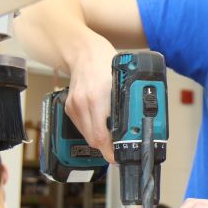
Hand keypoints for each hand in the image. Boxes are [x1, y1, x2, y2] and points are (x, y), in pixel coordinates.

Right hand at [62, 33, 118, 162]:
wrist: (81, 50)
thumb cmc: (104, 61)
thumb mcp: (123, 79)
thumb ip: (128, 100)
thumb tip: (138, 122)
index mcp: (97, 97)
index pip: (101, 136)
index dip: (110, 151)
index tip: (118, 157)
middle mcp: (83, 104)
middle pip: (94, 140)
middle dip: (107, 148)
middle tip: (119, 150)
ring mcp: (74, 106)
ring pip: (87, 135)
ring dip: (99, 140)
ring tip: (112, 138)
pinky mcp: (69, 106)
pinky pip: (81, 126)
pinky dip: (91, 130)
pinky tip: (101, 125)